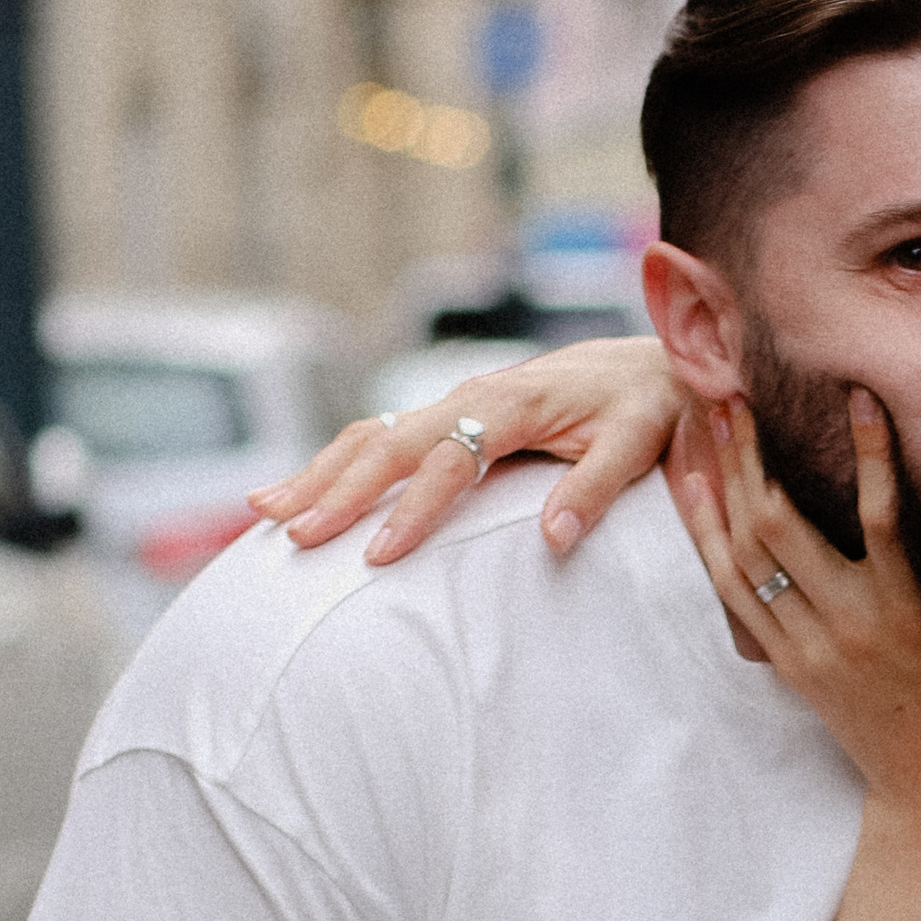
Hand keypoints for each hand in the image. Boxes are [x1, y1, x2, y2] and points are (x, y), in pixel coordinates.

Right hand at [248, 337, 684, 560]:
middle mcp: (471, 395)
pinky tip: (299, 492)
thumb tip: (556, 538)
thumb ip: (598, 487)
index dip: (412, 510)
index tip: (377, 557)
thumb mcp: (640, 443)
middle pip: (388, 444)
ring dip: (319, 474)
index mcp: (512, 402)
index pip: (449, 460)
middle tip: (295, 540)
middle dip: (338, 493)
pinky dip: (335, 464)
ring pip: (371, 435)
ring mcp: (454, 402)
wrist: (653, 363)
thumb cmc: (648, 406)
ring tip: (266, 514)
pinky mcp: (450, 414)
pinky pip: (380, 436)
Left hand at [683, 390, 920, 813]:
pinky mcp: (785, 663)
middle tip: (737, 395)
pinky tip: (696, 492)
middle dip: (753, 458)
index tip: (857, 397)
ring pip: (743, 557)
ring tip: (708, 424)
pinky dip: (707, 539)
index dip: (868, 457)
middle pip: (780, 529)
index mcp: (905, 616)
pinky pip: (732, 591)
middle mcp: (846, 628)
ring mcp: (807, 647)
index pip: (880, 521)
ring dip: (723, 488)